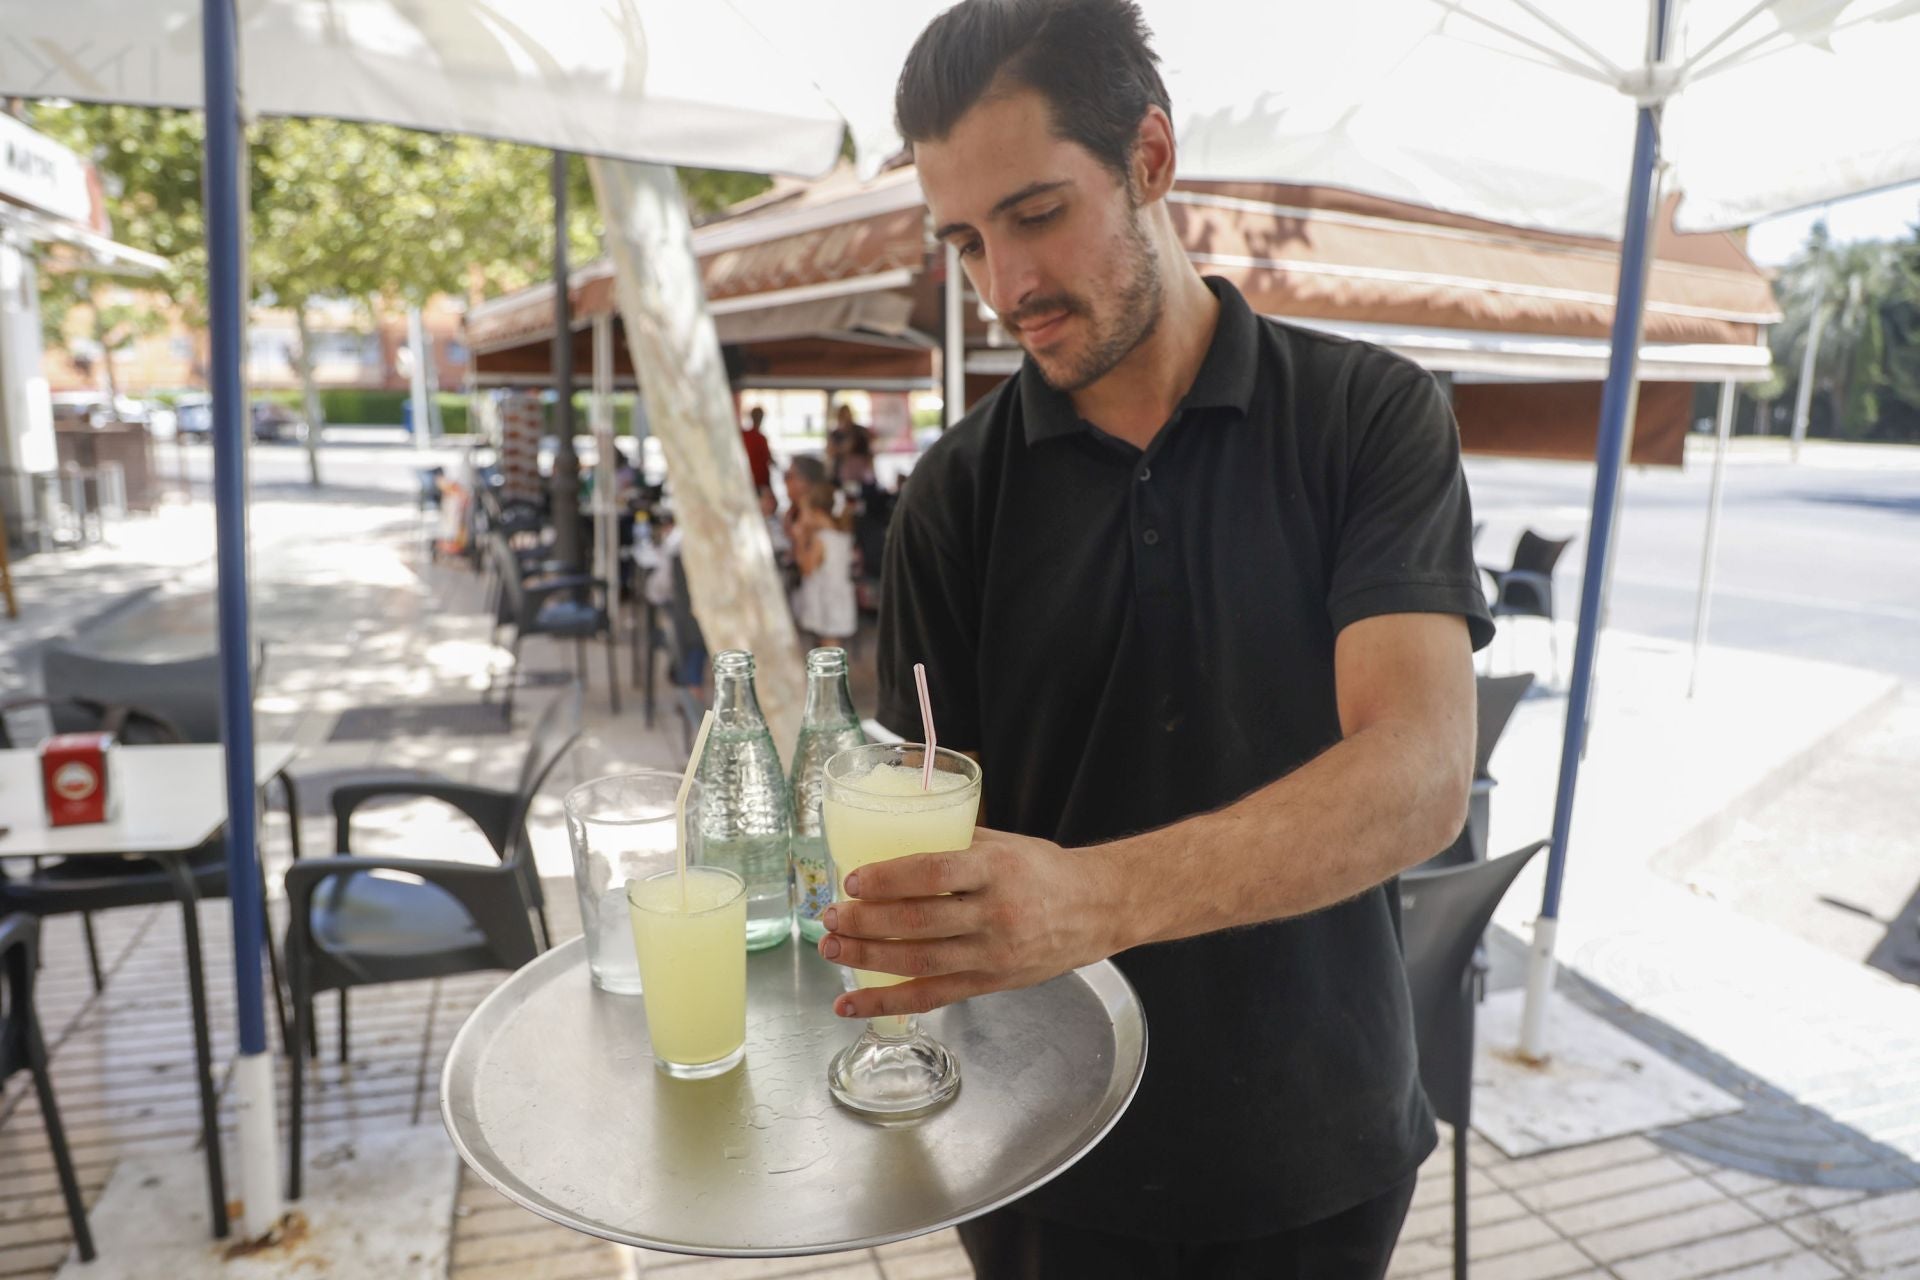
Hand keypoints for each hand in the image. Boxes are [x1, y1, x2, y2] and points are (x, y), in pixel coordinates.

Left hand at [817, 828, 1122, 1018]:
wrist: (1097, 909)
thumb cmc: (1046, 871)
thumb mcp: (1005, 844)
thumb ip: (953, 845)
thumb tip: (892, 842)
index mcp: (997, 869)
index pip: (934, 873)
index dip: (889, 878)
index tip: (853, 879)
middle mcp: (995, 914)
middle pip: (919, 922)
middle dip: (865, 923)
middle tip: (829, 917)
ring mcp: (992, 954)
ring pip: (919, 962)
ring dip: (867, 959)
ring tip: (831, 950)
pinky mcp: (990, 983)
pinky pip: (931, 996)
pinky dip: (887, 1002)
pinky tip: (851, 1003)